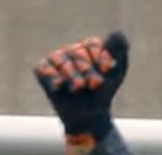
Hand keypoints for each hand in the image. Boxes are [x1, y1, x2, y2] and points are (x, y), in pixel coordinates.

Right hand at [33, 31, 129, 154]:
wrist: (89, 116)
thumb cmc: (103, 93)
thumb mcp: (117, 72)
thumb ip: (119, 51)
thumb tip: (118, 32)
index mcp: (89, 46)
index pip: (92, 45)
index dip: (100, 61)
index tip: (106, 74)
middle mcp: (71, 49)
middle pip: (78, 53)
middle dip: (88, 72)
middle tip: (93, 86)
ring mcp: (55, 58)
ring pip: (61, 60)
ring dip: (73, 77)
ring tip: (79, 88)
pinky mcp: (42, 70)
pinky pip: (44, 69)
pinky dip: (54, 79)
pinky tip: (61, 87)